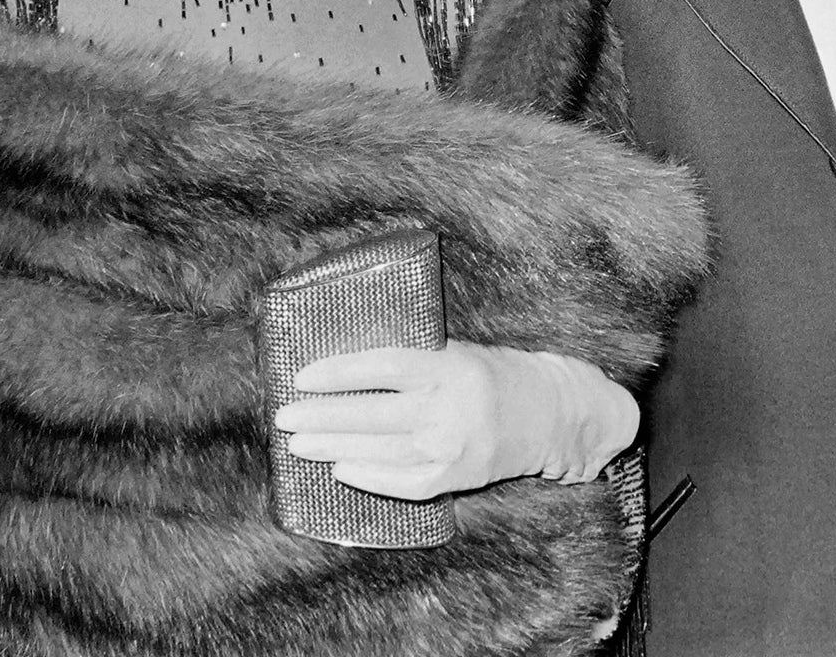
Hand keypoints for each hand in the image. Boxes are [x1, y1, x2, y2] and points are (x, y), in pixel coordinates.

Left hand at [275, 341, 638, 498]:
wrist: (551, 413)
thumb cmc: (496, 374)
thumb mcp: (458, 353)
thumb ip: (413, 362)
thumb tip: (345, 371)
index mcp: (449, 366)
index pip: (382, 366)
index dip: (339, 372)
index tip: (302, 376)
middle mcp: (449, 406)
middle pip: (372, 413)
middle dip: (322, 416)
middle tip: (284, 416)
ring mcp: (453, 445)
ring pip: (381, 450)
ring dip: (334, 447)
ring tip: (299, 443)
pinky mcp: (457, 475)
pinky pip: (404, 482)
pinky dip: (370, 476)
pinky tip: (341, 468)